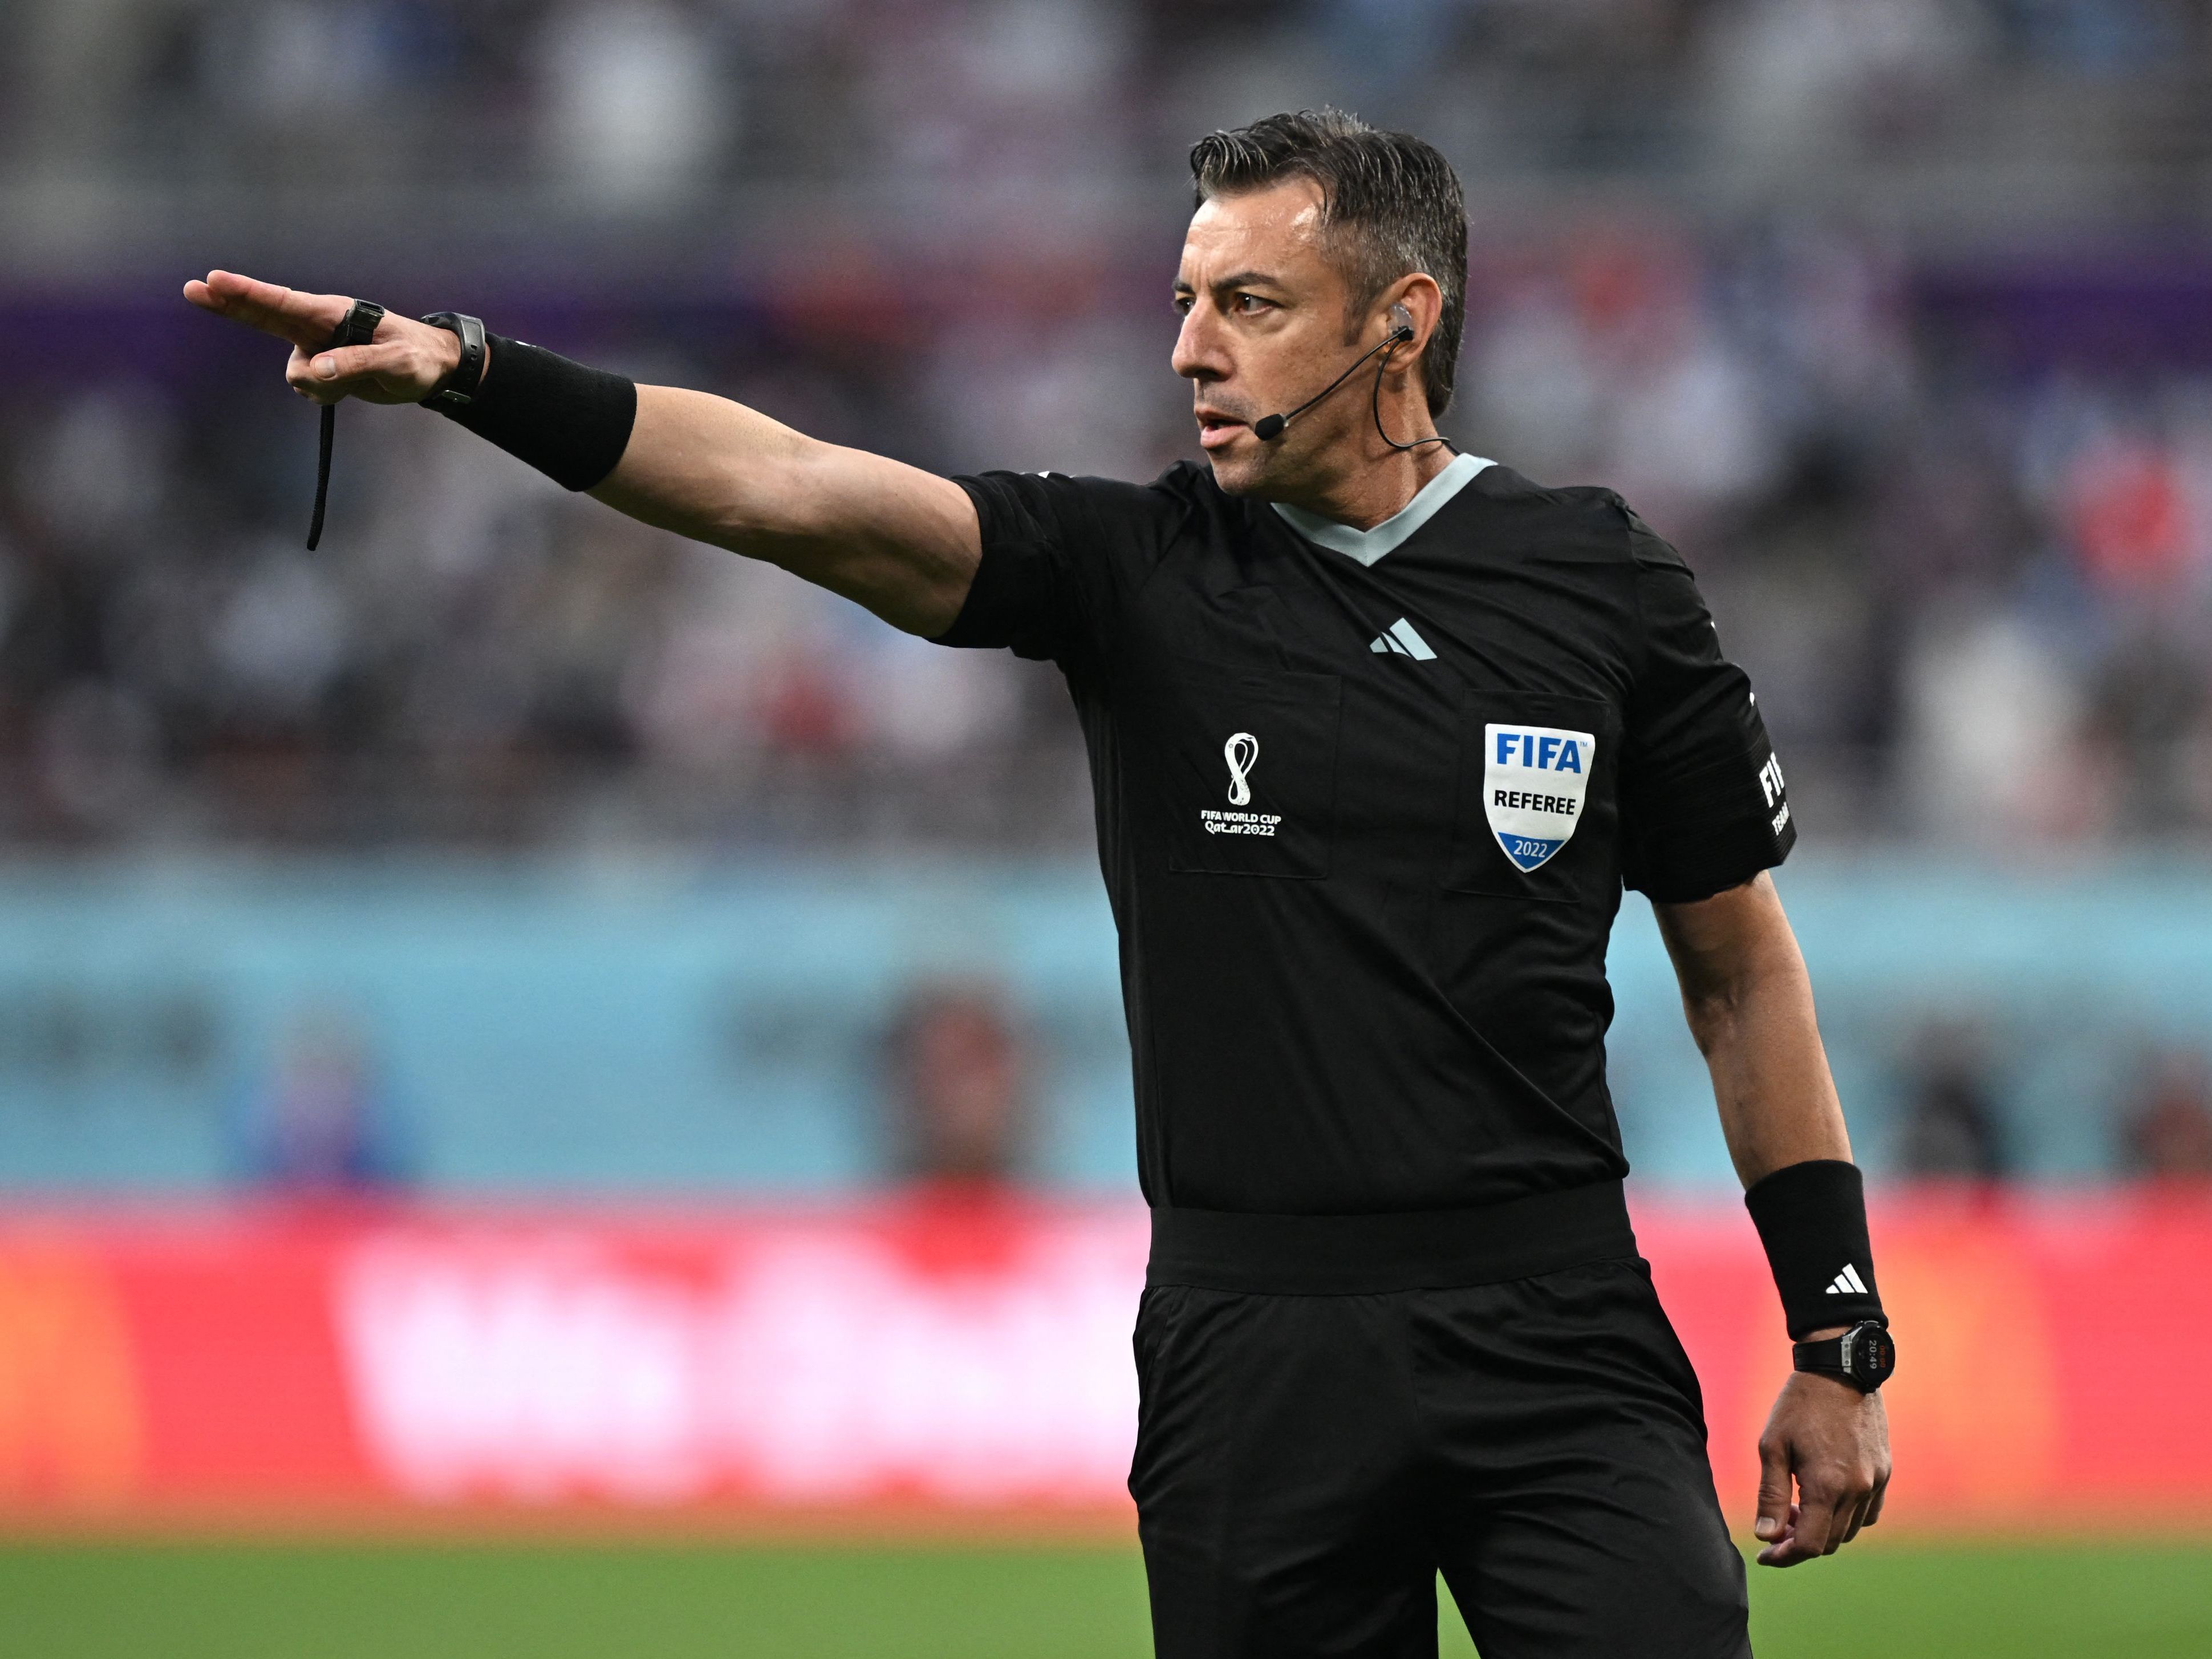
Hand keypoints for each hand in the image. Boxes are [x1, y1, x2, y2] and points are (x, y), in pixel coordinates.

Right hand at [182, 270, 466, 406]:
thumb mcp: (397, 363)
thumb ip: (357, 364)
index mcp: (333, 313)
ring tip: (356, 381)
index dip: (247, 293)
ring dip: (318, 386)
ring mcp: (316, 348)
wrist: (432, 368)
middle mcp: (317, 327)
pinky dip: (325, 395)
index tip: (215, 281)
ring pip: (295, 374)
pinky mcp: (322, 369)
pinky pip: (309, 389)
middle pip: (264, 317)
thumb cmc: (418, 357)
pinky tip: (349, 388)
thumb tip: (316, 372)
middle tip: (193, 288)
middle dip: (231, 304)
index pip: (283, 303)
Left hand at [1751, 1360, 1890, 1566]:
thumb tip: (1765, 1536)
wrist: (1841, 1369)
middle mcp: (1858, 1490)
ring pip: (1850, 1530)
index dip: (1785, 1556)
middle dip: (1800, 1543)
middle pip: (1829, 1541)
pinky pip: (1868, 1513)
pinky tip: (1825, 1498)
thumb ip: (1770, 1494)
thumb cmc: (1800, 1404)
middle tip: (1776, 1527)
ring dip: (1823, 1530)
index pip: (1810, 1544)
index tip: (1765, 1555)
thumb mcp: (1772, 1445)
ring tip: (1796, 1508)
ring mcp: (1876, 1482)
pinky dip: (1846, 1517)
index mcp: (1827, 1485)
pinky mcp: (1885, 1472)